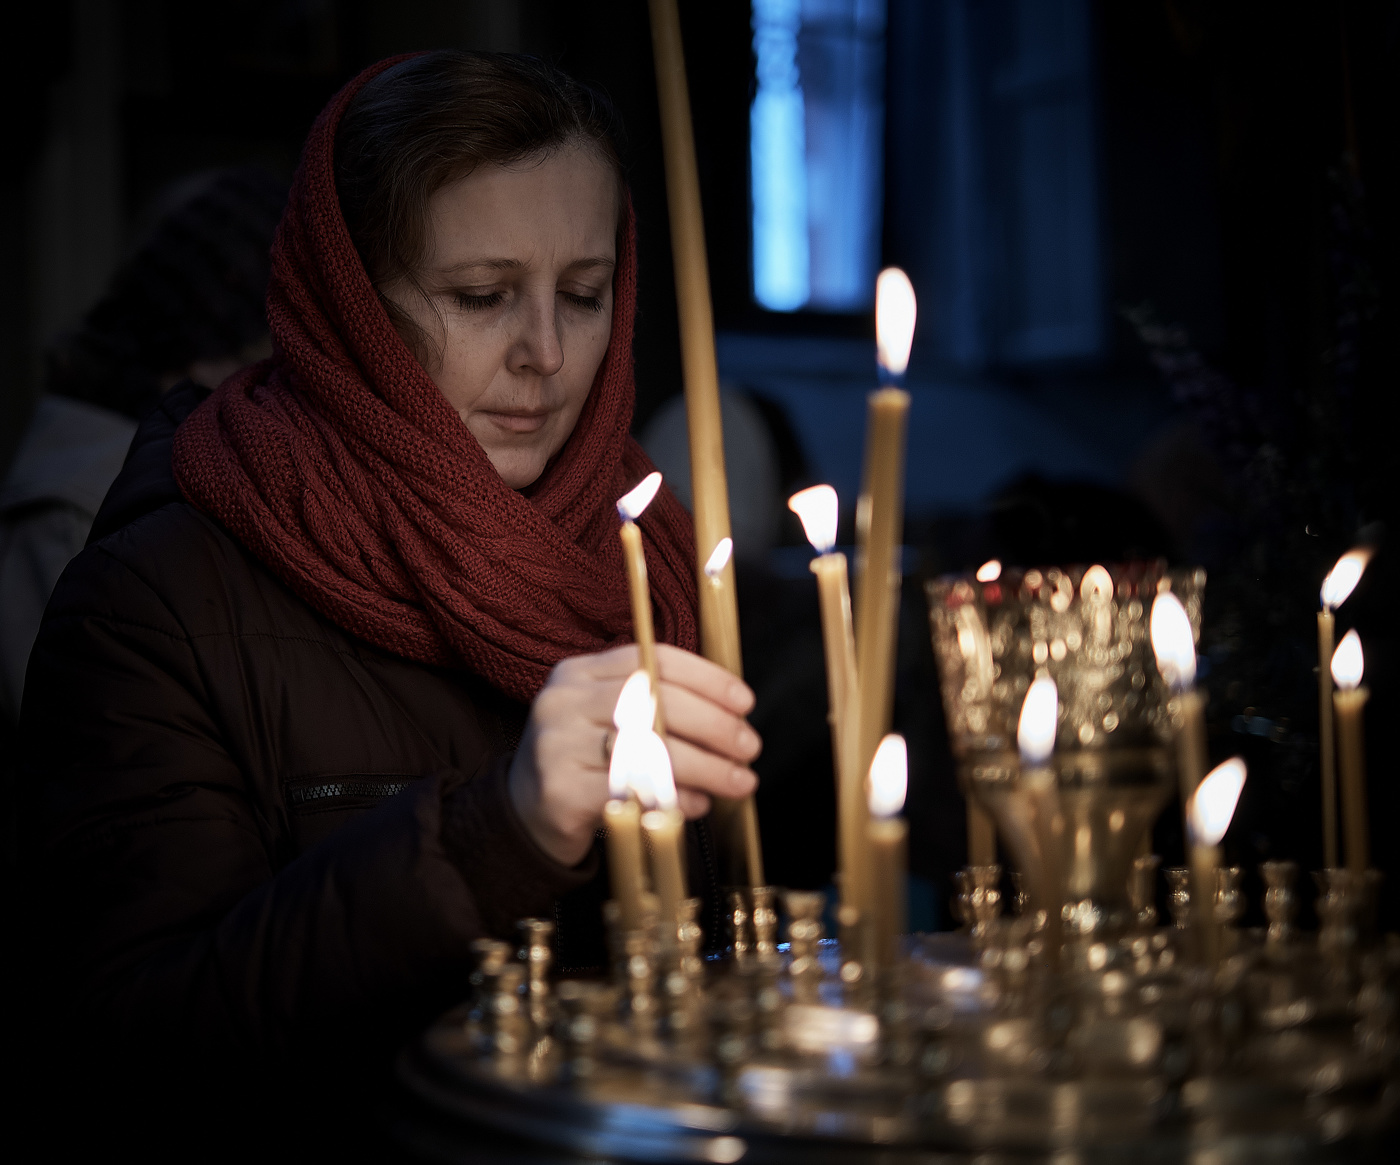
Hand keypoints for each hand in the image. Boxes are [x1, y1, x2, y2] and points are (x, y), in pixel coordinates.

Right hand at [507, 644, 760, 865]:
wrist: (524, 814)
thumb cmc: (585, 762)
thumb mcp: (608, 719)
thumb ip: (656, 705)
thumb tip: (731, 712)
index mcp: (580, 672)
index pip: (652, 659)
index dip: (706, 678)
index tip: (744, 701)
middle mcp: (564, 700)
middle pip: (655, 700)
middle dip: (714, 724)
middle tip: (749, 745)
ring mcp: (557, 744)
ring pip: (648, 747)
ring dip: (707, 766)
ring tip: (739, 780)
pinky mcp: (560, 791)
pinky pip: (632, 790)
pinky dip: (675, 797)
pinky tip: (699, 803)